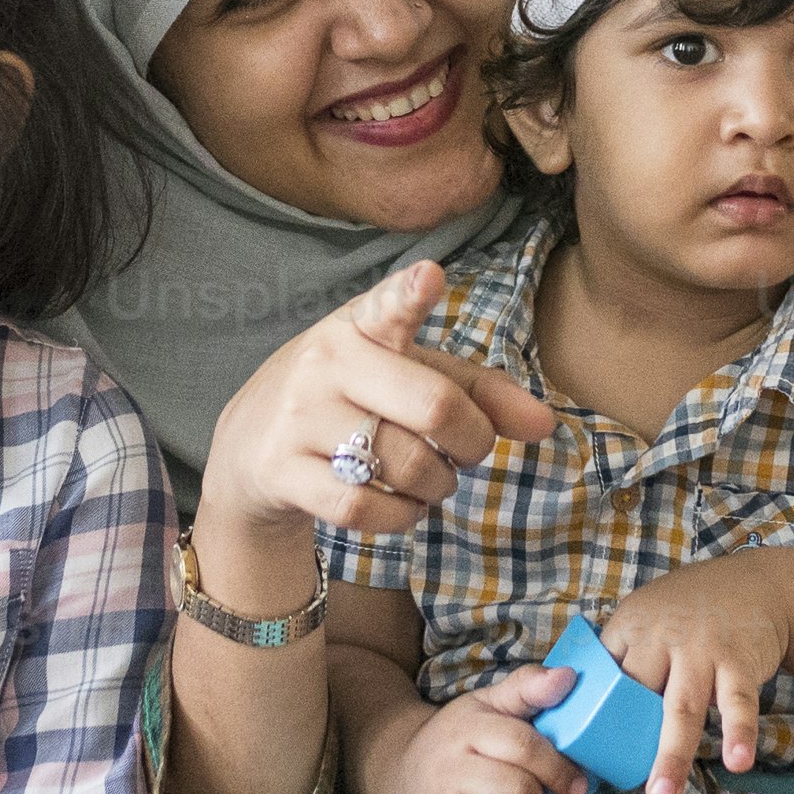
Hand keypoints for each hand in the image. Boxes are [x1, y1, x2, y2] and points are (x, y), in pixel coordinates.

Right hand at [208, 264, 557, 578]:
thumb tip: (545, 425)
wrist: (248, 448)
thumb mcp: (406, 378)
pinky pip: (365, 508)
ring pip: (407, 464)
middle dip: (473, 441)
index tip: (431, 276)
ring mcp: (297, 416)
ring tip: (433, 480)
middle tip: (469, 451)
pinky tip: (401, 506)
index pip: (388, 305)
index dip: (411, 294)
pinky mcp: (280, 469)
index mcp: (360, 325)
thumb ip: (479, 393)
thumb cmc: (350, 400)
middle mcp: (325, 360)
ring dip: (439, 485)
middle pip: (433, 406)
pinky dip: (401, 516)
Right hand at [362, 668, 589, 793]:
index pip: (520, 746)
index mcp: (467, 730)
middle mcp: (453, 772)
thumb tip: (568, 677)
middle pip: (514, 790)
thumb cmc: (458, 735)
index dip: (557, 766)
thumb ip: (527, 688)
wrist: (401, 771)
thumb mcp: (487, 703)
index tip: (580, 781)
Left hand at [593, 559, 793, 780]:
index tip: (577, 760)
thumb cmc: (689, 611)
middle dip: (622, 743)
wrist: (755, 583)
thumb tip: (583, 710)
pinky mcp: (739, 662)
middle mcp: (661, 639)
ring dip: (672, 753)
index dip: (588, 719)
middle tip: (608, 788)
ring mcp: (701, 651)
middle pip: (635, 697)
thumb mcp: (646, 617)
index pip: (601, 679)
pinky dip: (739, 733)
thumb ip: (621, 657)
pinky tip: (738, 762)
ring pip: (682, 707)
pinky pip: (738, 703)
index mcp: (630, 631)